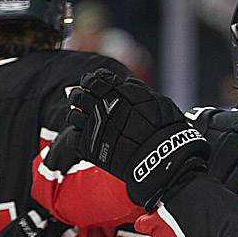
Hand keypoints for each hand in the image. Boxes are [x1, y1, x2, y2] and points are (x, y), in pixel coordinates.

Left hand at [67, 68, 209, 209]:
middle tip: (83, 99)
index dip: (93, 80)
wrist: (161, 157)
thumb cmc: (165, 129)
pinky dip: (76, 136)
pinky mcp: (90, 147)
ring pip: (73, 115)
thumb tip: (124, 83)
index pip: (96, 79)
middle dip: (79, 95)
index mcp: (118, 93)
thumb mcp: (158, 101)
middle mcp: (103, 107)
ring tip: (83, 120)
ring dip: (76, 116)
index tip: (94, 83)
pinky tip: (85, 138)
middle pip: (79, 95)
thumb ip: (138, 90)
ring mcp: (95, 127)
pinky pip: (72, 137)